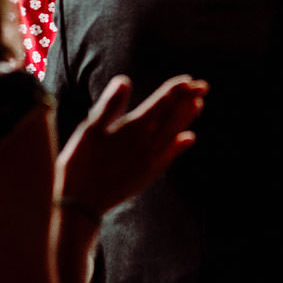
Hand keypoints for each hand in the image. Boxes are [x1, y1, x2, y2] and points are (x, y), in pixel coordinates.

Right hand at [55, 75, 206, 219]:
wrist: (81, 202)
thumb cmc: (79, 163)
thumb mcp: (89, 130)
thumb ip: (109, 105)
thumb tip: (124, 80)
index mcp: (131, 128)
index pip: (159, 104)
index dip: (174, 90)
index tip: (188, 79)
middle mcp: (146, 143)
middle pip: (172, 116)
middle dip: (187, 99)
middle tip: (204, 85)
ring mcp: (150, 159)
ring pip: (174, 133)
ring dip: (187, 118)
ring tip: (199, 104)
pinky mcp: (148, 174)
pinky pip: (169, 156)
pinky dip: (180, 145)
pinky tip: (189, 138)